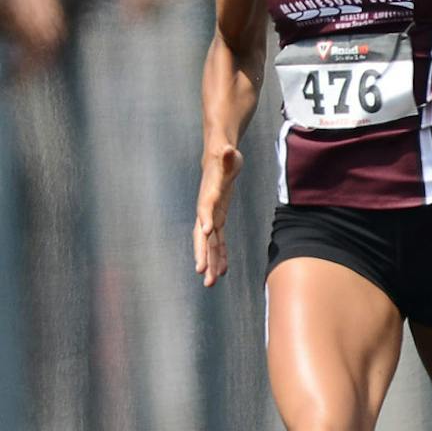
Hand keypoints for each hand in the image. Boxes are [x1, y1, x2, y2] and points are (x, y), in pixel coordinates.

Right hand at [193, 144, 242, 287]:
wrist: (219, 158)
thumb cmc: (225, 155)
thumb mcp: (229, 153)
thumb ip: (227, 154)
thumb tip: (228, 148)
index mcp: (209, 194)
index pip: (206, 209)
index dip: (205, 220)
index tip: (206, 233)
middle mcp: (207, 210)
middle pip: (202, 235)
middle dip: (202, 253)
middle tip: (202, 272)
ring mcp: (211, 217)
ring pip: (209, 244)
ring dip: (211, 262)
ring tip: (211, 282)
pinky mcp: (218, 219)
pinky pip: (219, 242)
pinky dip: (221, 255)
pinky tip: (223, 271)